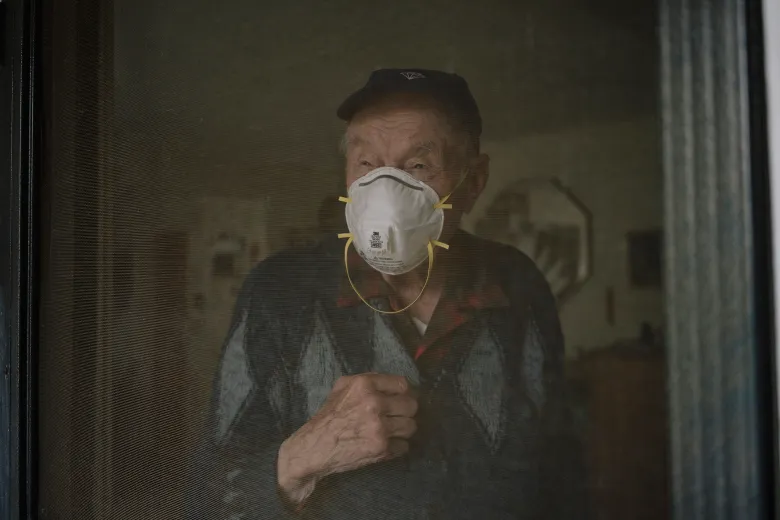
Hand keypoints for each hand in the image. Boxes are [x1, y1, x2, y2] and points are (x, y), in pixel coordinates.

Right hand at [277, 373, 417, 503]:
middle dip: (405, 412)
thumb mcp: (342, 387)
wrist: (315, 447)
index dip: (404, 392)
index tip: (401, 399)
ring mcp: (379, 427)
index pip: (402, 384)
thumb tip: (393, 383)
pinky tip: (385, 445)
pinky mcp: (382, 448)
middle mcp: (374, 403)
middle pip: (411, 405)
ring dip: (403, 430)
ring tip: (391, 432)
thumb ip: (367, 380)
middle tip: (397, 417)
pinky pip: (404, 446)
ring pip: (411, 426)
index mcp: (364, 384)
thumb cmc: (329, 416)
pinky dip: (396, 447)